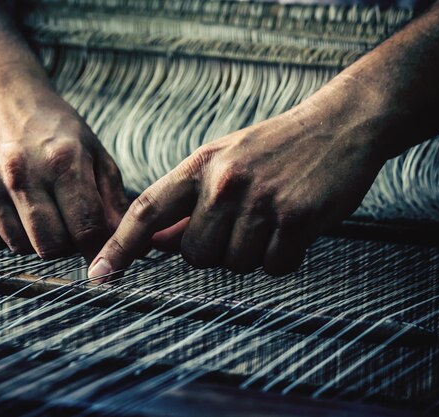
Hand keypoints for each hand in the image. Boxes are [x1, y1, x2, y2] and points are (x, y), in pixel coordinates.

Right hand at [0, 66, 127, 261]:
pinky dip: (4, 235)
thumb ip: (113, 202)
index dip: (96, 249)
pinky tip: (12, 208)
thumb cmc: (55, 130)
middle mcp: (20, 171)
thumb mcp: (94, 154)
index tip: (98, 250)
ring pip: (18, 247)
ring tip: (38, 209)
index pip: (85, 231)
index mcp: (62, 160)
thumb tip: (131, 247)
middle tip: (66, 224)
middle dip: (65, 245)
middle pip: (50, 247)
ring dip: (34, 239)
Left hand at [89, 77, 387, 278]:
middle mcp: (225, 182)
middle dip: (214, 251)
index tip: (99, 274)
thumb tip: (152, 244)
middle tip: (241, 223)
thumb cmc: (273, 149)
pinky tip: (292, 228)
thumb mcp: (223, 162)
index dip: (120, 246)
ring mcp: (261, 200)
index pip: (147, 211)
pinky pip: (275, 266)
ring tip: (270, 219)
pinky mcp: (297, 217)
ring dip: (252, 253)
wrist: (339, 125)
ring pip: (236, 264)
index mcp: (200, 166)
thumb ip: (187, 204)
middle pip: (195, 256)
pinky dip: (283, 257)